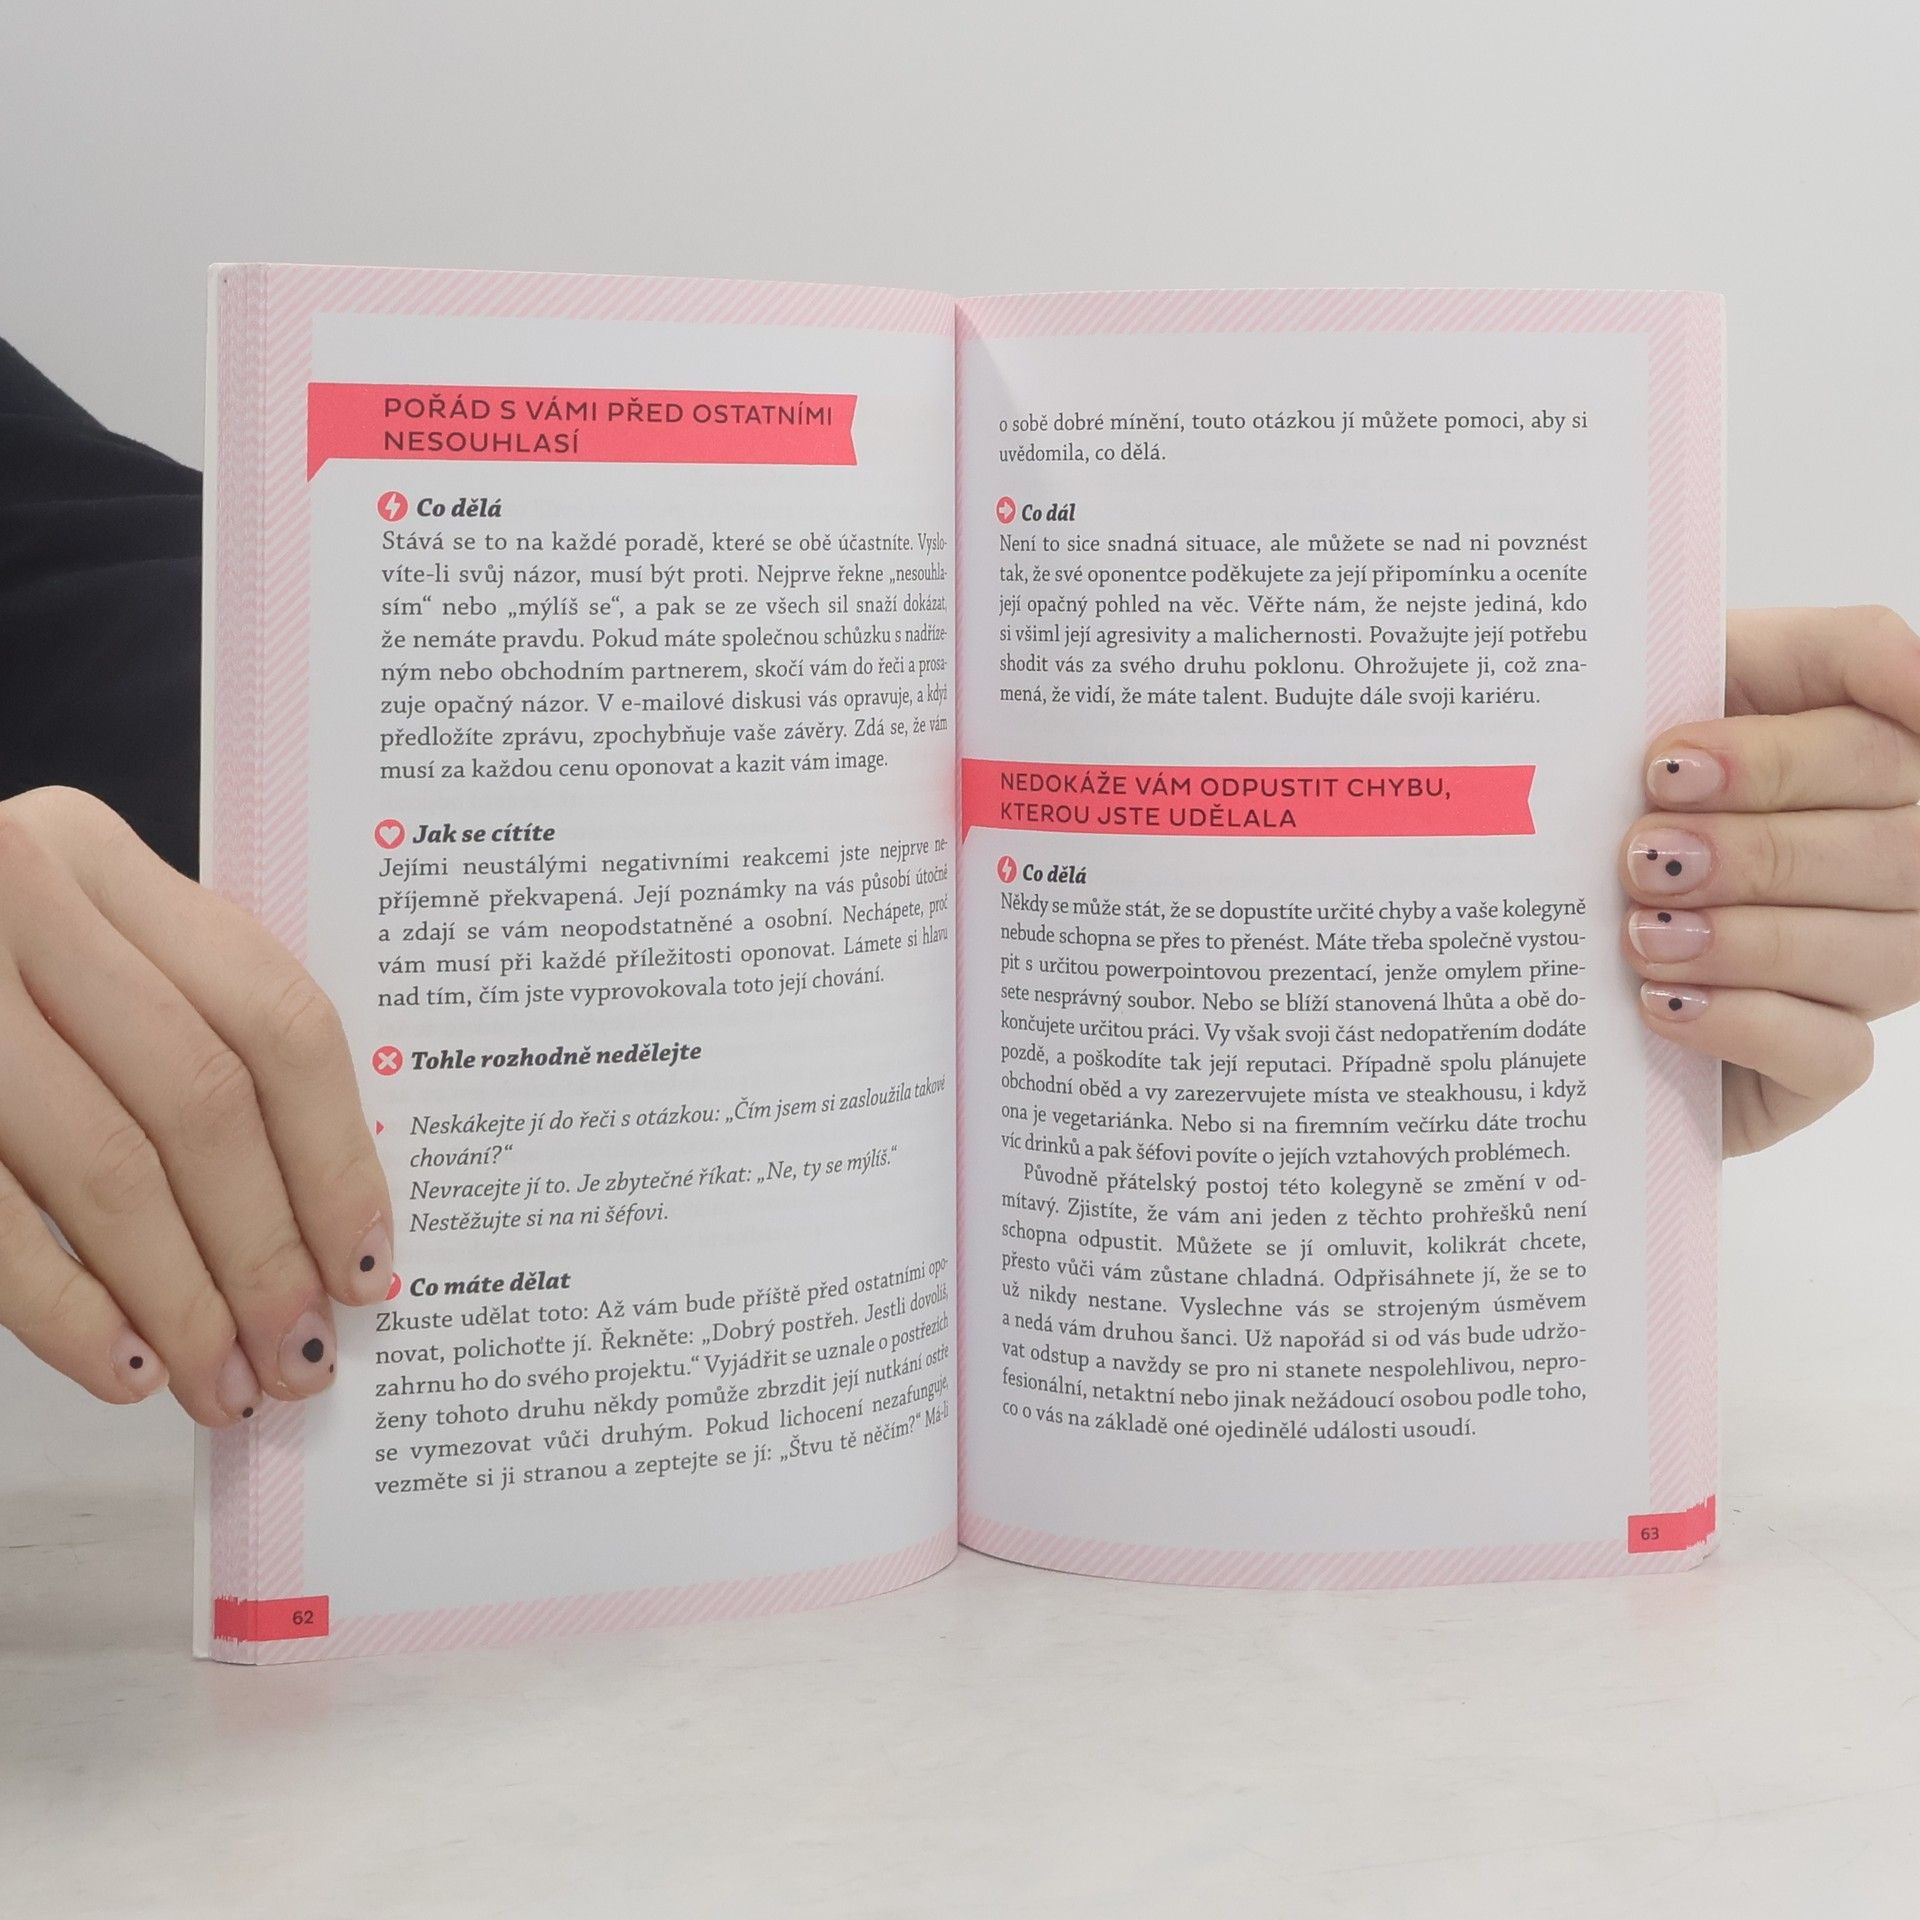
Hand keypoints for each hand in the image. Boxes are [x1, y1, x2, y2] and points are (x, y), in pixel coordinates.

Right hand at [0, 787, 390, 1422]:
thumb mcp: (72, 946)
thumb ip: (183, 1030)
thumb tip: (315, 1216)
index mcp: (99, 860)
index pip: (273, 1018)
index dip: (334, 1158)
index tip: (366, 1266)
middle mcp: (20, 898)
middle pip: (202, 1103)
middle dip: (264, 1253)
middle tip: (302, 1356)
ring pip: (107, 1166)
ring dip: (182, 1300)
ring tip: (226, 1384)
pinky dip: (65, 1309)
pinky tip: (125, 1366)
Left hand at [1626, 606, 1919, 1154]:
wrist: (1517, 913)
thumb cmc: (1605, 788)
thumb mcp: (1668, 687)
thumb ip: (1794, 654)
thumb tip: (1914, 676)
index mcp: (1871, 756)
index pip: (1889, 740)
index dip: (1780, 757)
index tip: (1666, 762)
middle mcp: (1896, 863)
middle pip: (1901, 851)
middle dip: (1757, 850)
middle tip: (1639, 852)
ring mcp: (1866, 969)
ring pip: (1884, 952)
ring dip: (1749, 938)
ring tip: (1638, 930)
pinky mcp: (1815, 1067)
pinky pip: (1834, 1055)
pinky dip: (1748, 1022)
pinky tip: (1662, 1002)